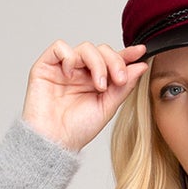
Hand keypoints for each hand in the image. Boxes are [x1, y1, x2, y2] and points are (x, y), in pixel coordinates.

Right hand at [22, 39, 149, 154]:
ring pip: (85, 47)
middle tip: (119, 79)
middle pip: (101, 50)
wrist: (54, 141)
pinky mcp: (46, 65)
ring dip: (97, 63)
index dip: (126, 54)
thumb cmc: (77, 130)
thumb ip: (123, 87)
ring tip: (98, 85)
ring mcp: (64, 67)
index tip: (141, 52)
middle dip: (114, 61)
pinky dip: (69, 57)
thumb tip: (140, 66)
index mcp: (96, 81)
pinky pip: (60, 47)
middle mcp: (81, 72)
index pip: (112, 61)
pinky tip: (70, 75)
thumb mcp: (107, 108)